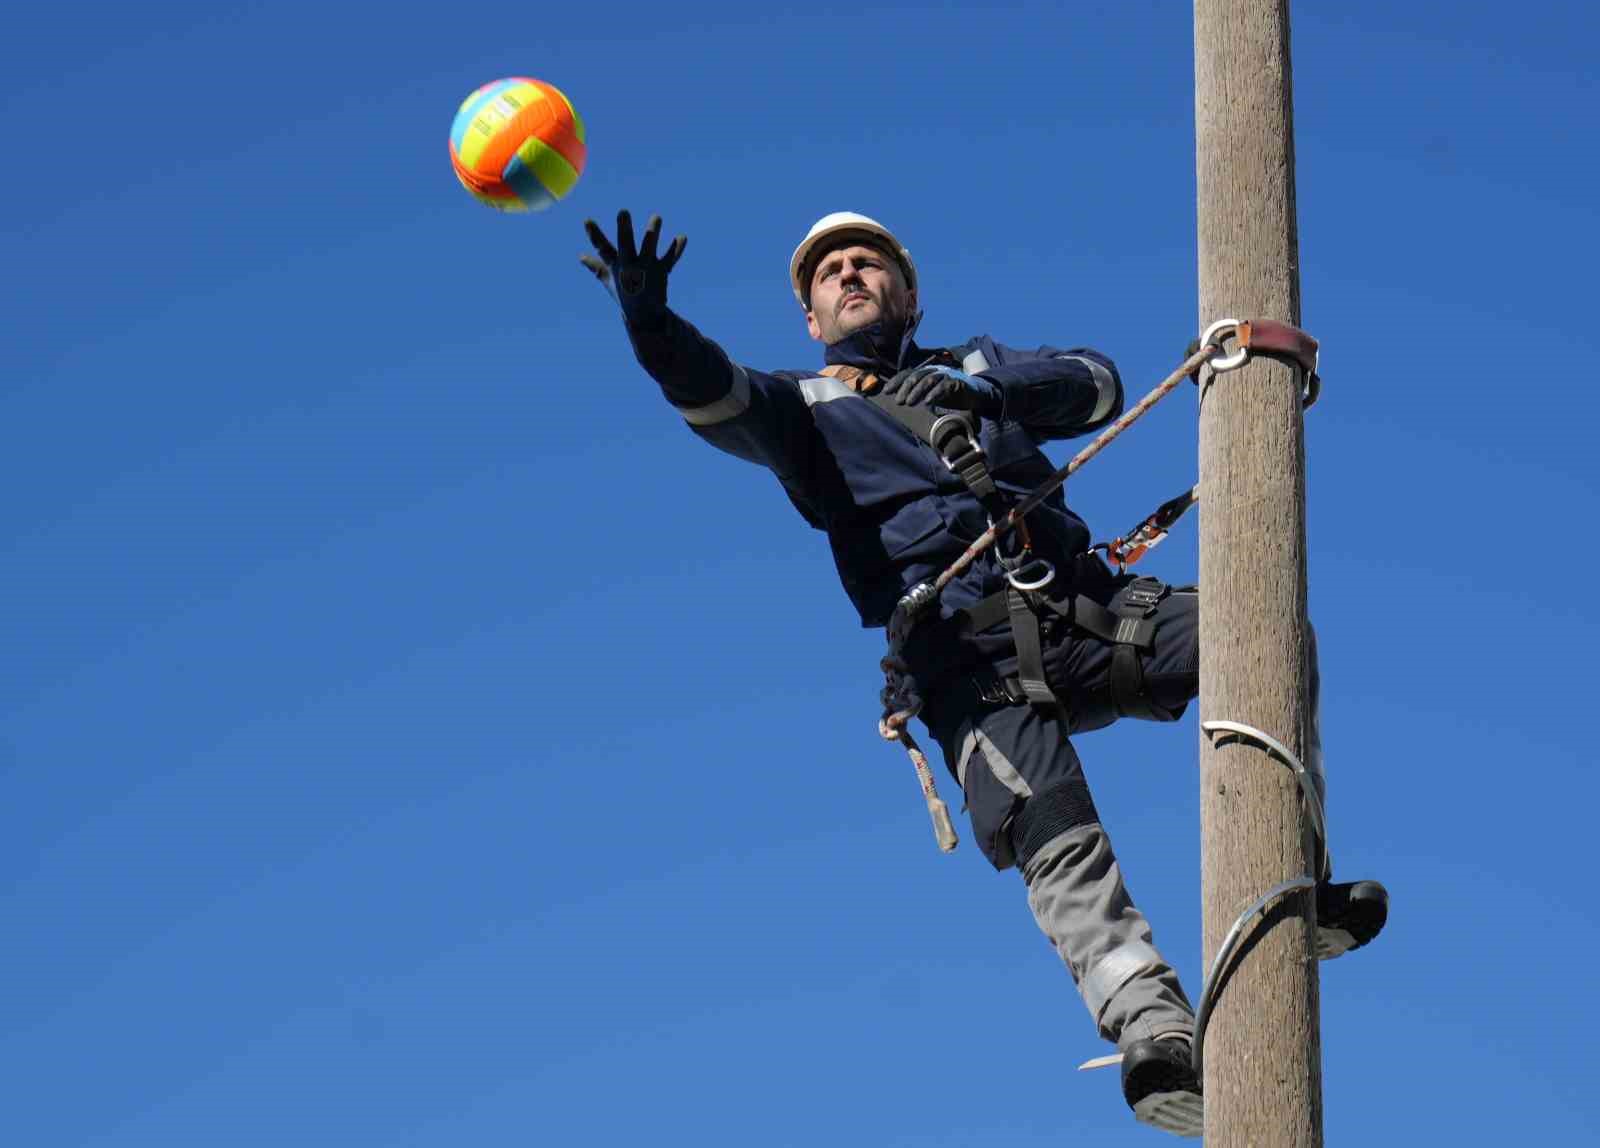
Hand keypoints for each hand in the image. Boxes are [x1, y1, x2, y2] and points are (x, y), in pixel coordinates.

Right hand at [580, 210, 686, 315]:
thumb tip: (581, 256)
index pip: (602, 248)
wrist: (644, 316)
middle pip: (625, 245)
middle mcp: (630, 266)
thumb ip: (596, 266)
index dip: (594, 234)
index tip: (587, 220)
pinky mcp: (661, 272)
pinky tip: (682, 237)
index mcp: (616, 266)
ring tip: (656, 217)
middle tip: (623, 211)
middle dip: (624, 229)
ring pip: (649, 247)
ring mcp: (646, 269)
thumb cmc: (624, 295)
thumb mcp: (608, 280)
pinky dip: (676, 249)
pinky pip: (670, 259)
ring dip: (653, 231)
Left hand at [882, 364, 1000, 413]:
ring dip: (917, 391)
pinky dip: (935, 394)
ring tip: (909, 403)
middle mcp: (934, 371)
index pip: (907, 373)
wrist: (973, 394)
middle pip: (916, 376)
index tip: (886, 391)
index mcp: (926, 373)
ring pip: (928, 379)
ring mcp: (946, 375)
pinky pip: (944, 386)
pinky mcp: (957, 382)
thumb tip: (898, 400)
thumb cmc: (948, 394)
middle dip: (905, 388)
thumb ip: (917, 395)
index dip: (896, 381)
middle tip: (898, 401)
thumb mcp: (930, 394)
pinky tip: (928, 403)